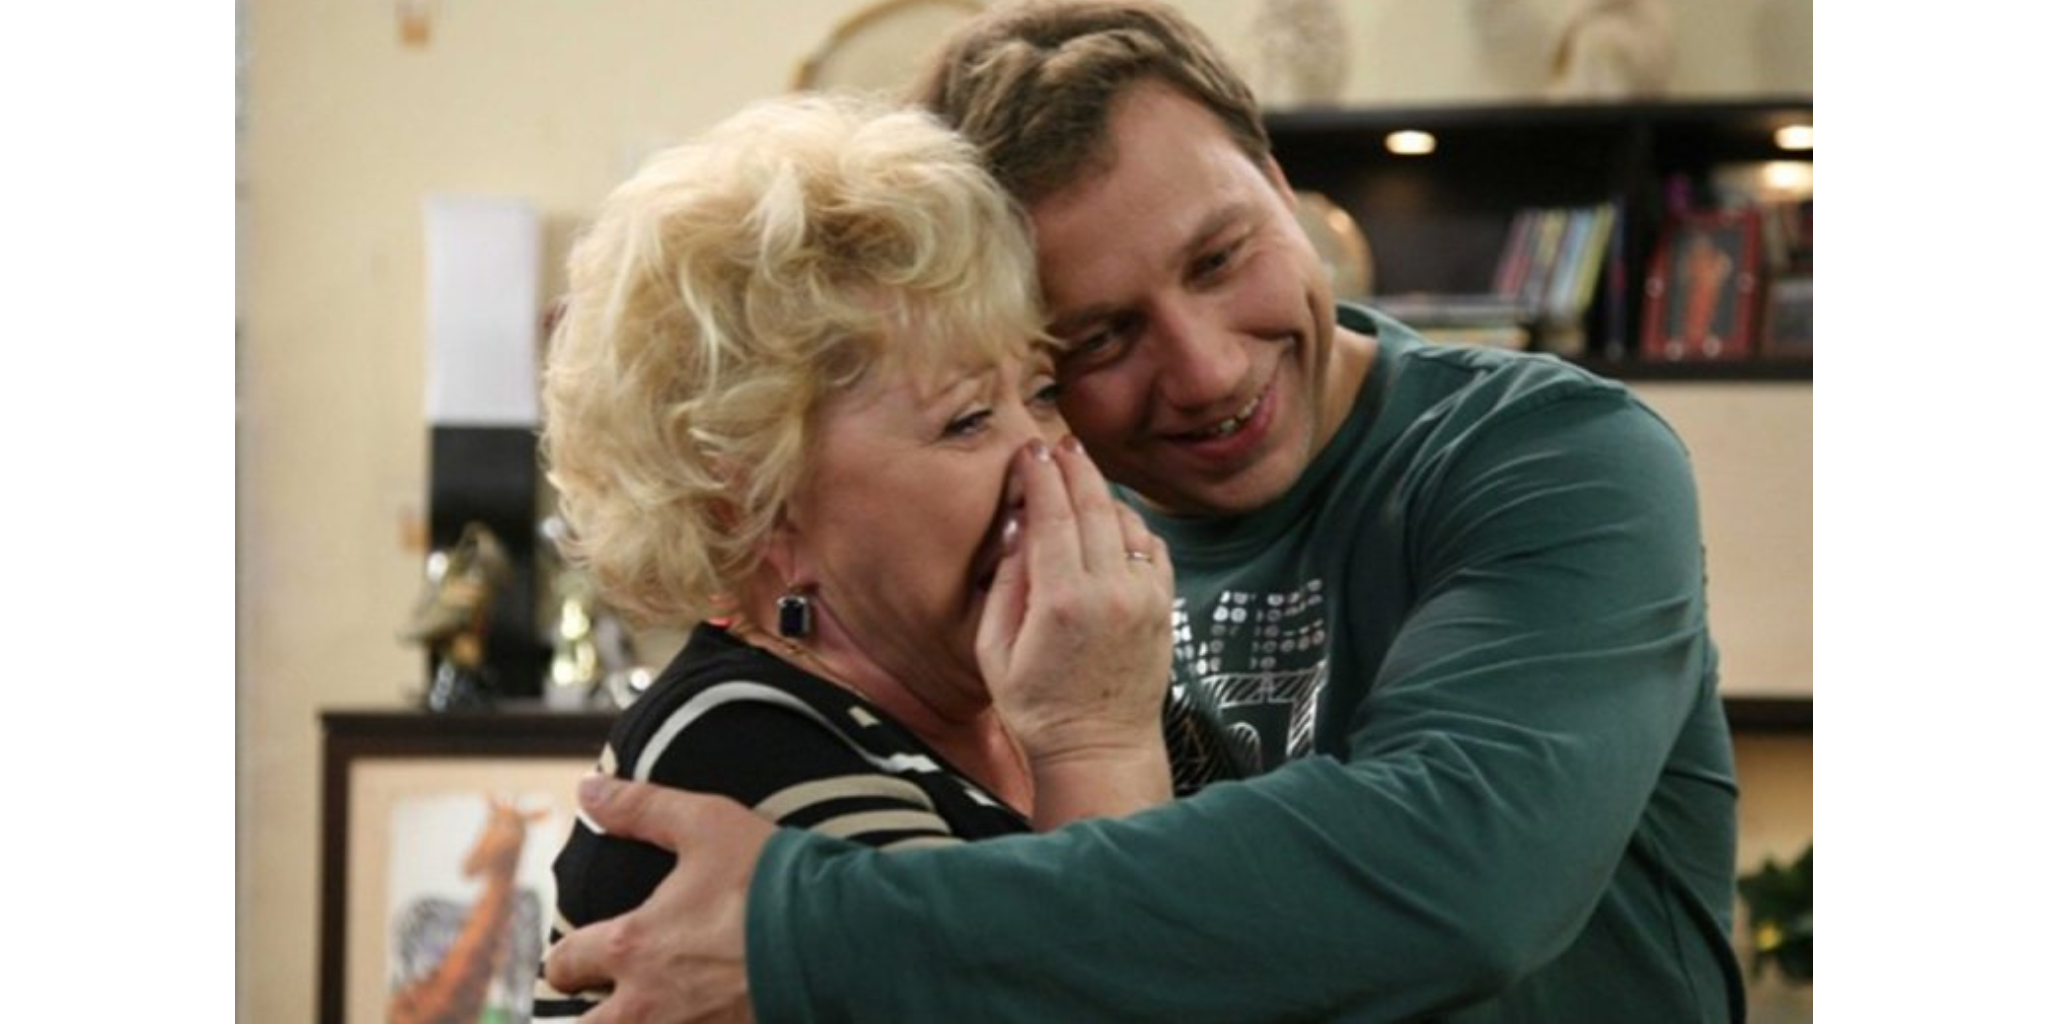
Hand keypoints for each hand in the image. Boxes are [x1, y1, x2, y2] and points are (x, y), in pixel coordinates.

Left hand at [542, 776, 771, 1023]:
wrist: (838, 939)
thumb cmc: (770, 881)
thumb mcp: (706, 825)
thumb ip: (642, 808)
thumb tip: (589, 789)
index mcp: (632, 947)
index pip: (565, 964)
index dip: (564, 962)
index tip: (571, 962)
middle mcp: (648, 1004)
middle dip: (587, 1017)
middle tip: (600, 1005)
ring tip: (645, 1016)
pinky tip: (700, 1020)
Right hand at [976, 437, 1173, 825]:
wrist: (1101, 749)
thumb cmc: (1038, 706)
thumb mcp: (995, 650)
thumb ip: (1006, 584)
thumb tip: (1017, 527)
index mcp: (1062, 602)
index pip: (1052, 516)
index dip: (1040, 477)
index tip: (1030, 451)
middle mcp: (1110, 593)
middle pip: (1094, 507)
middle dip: (1075, 468)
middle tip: (1060, 443)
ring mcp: (1144, 599)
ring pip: (1126, 523)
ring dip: (1103, 494)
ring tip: (1081, 475)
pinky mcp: (1163, 608)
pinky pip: (1151, 547)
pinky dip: (1132, 526)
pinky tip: (1113, 521)